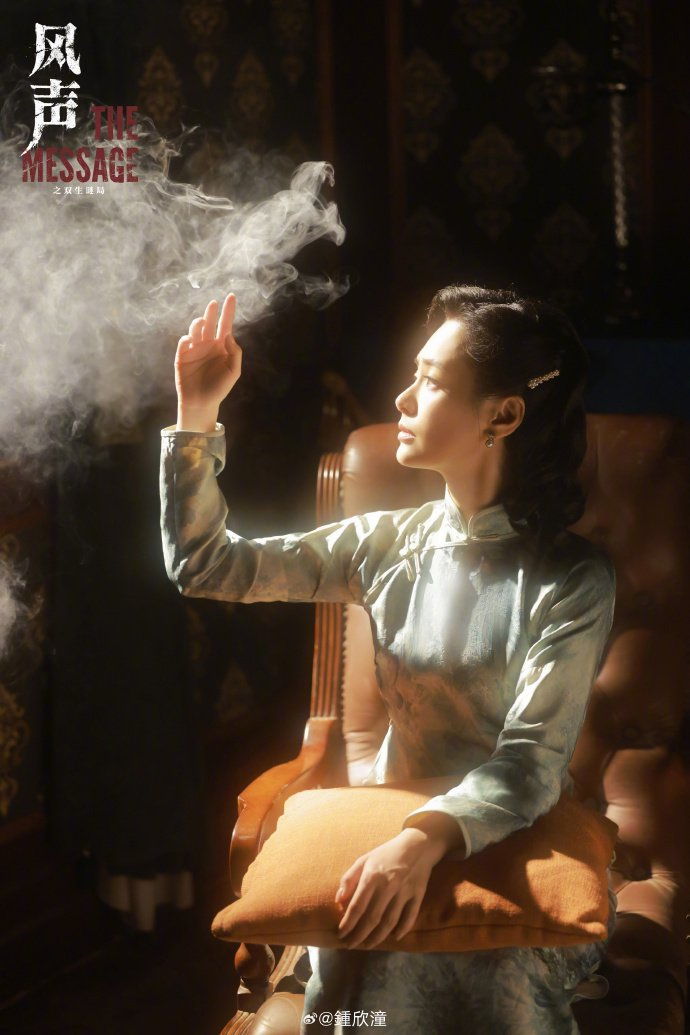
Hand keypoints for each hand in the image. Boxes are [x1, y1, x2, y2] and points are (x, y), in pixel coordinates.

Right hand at [175, 293, 241, 429]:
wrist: (201, 402)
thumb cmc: (219, 387)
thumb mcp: (233, 371)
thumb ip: (235, 353)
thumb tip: (229, 335)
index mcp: (221, 346)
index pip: (225, 324)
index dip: (228, 311)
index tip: (231, 296)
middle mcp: (207, 344)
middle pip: (209, 323)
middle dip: (211, 312)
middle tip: (214, 304)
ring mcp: (194, 349)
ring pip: (195, 329)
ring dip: (198, 323)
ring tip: (202, 323)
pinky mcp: (181, 356)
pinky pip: (183, 343)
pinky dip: (186, 338)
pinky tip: (189, 339)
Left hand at [335, 829, 440, 949]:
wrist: (417, 844)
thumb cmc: (386, 853)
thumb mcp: (364, 859)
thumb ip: (349, 879)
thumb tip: (338, 901)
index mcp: (372, 876)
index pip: (357, 906)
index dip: (348, 923)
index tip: (340, 934)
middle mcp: (388, 886)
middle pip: (372, 918)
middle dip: (359, 935)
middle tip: (350, 946)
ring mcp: (404, 891)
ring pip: (390, 922)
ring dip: (377, 937)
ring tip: (367, 946)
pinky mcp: (418, 895)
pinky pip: (410, 917)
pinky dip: (402, 929)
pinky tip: (395, 937)